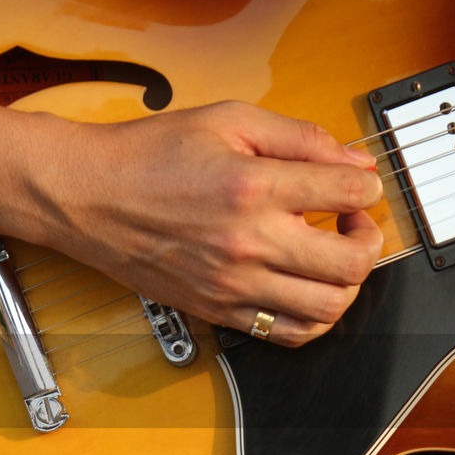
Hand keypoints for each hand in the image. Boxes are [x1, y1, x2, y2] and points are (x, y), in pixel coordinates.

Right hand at [0, 100, 382, 346]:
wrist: (87, 196)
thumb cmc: (148, 155)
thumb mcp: (227, 120)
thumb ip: (298, 138)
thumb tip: (353, 162)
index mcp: (253, 186)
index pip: (350, 194)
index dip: (365, 186)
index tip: (354, 184)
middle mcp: (248, 241)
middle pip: (352, 261)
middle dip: (367, 238)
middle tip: (350, 223)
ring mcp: (232, 283)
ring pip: (327, 308)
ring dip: (345, 284)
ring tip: (329, 259)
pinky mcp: (216, 308)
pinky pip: (285, 334)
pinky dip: (310, 318)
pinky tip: (302, 289)